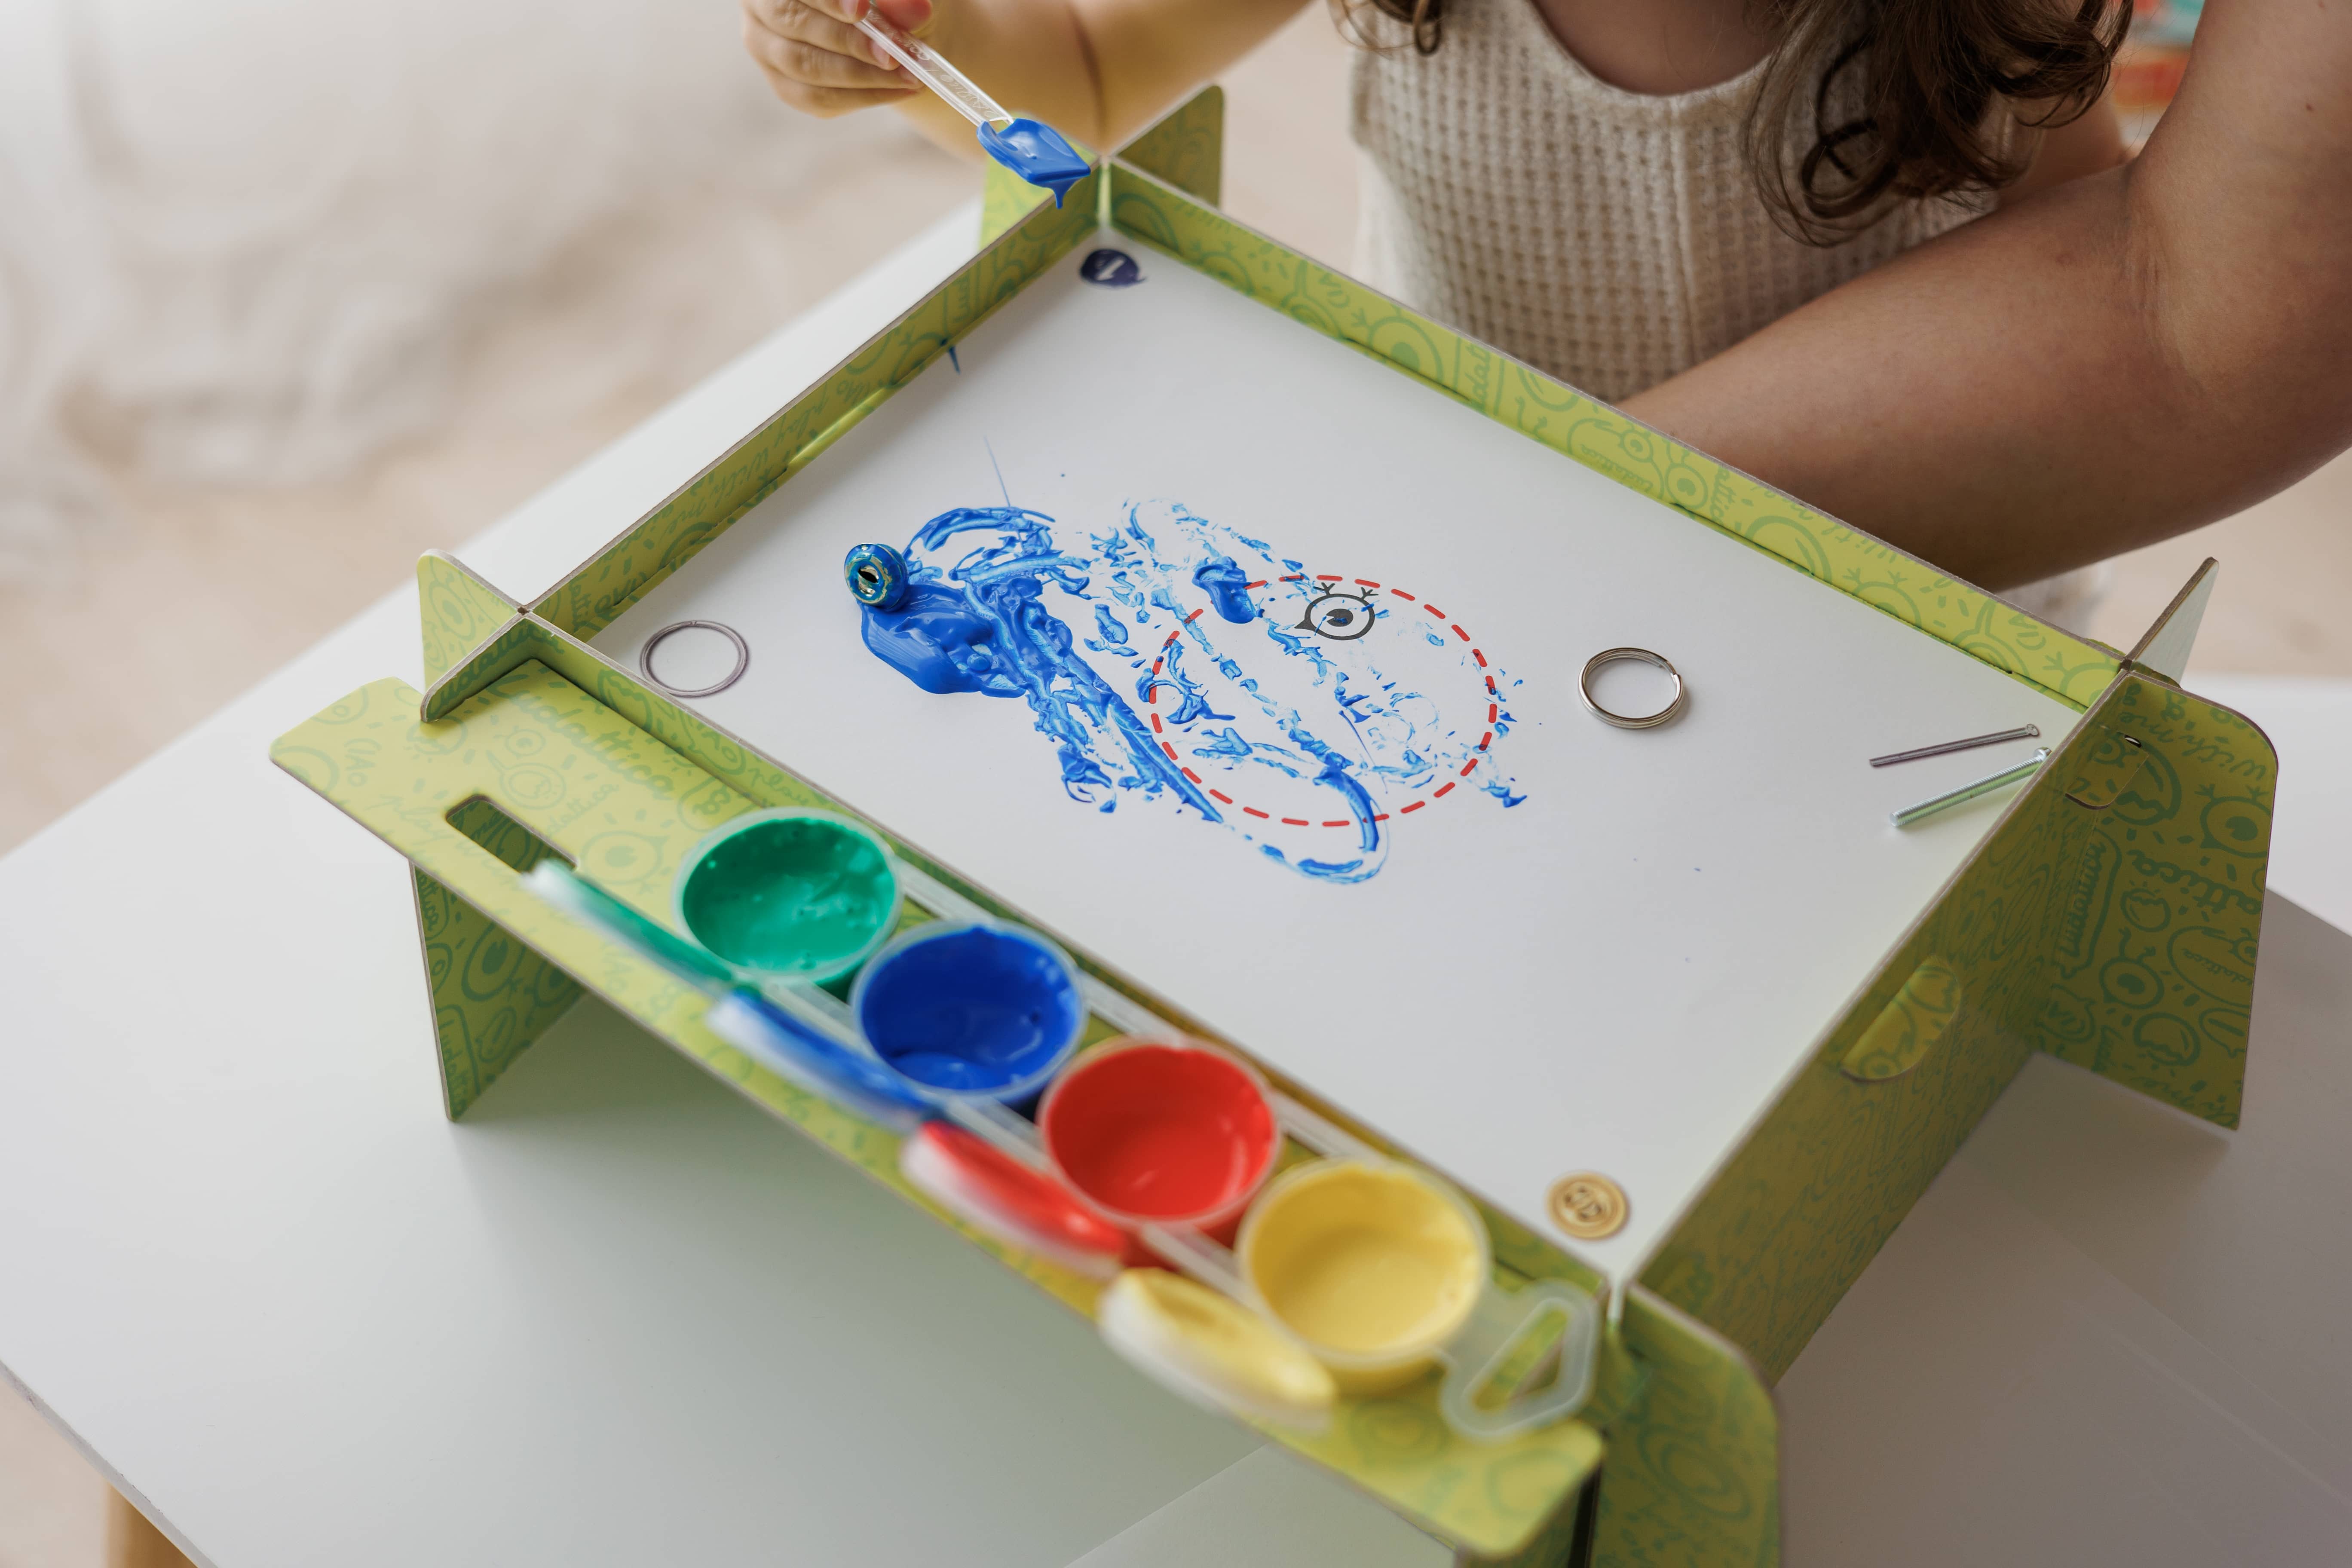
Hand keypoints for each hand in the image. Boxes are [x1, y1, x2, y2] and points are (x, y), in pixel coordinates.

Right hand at [741, 0, 934, 118]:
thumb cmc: (882, 1)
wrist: (882, 30)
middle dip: (848, 41)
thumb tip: (916, 9)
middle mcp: (760, 9)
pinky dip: (861, 97)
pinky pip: (816, 99)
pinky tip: (897, 90)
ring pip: (804, 67)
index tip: (862, 10)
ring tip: (907, 76)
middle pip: (792, 22)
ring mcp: (767, 50)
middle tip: (893, 55)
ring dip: (861, 75)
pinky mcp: (785, 86)